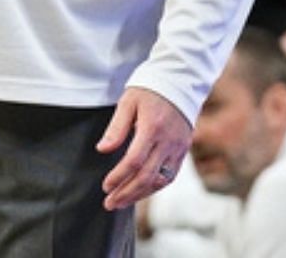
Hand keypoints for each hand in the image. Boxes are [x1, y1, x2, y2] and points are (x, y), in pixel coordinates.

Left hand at [97, 86, 191, 210]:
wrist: (180, 81)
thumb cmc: (148, 89)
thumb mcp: (127, 102)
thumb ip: (116, 128)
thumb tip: (102, 150)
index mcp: (152, 128)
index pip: (135, 161)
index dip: (119, 176)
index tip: (105, 186)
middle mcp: (168, 141)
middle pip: (148, 176)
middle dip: (127, 192)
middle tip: (109, 203)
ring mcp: (178, 148)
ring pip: (161, 180)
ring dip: (140, 194)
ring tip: (121, 202)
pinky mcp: (183, 150)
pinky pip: (170, 175)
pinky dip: (155, 187)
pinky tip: (140, 192)